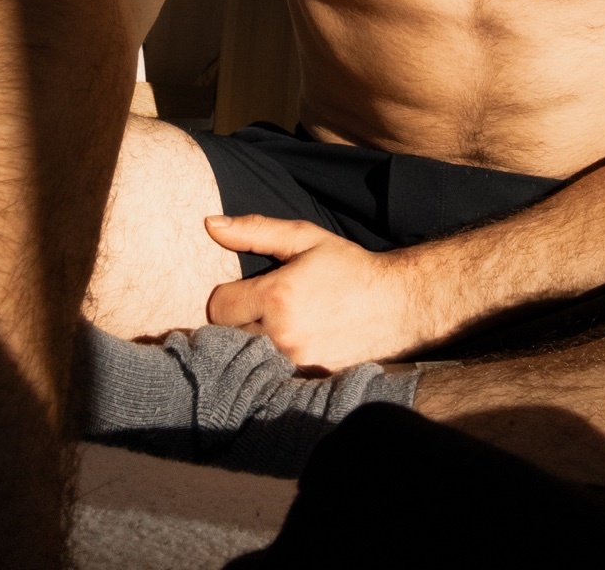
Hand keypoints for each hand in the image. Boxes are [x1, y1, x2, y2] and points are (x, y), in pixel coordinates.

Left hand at [204, 214, 427, 372]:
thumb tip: (209, 223)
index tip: (245, 290)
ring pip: (245, 357)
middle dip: (238, 320)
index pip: (218, 306)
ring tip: (272, 326)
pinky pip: (268, 374)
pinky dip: (270, 362)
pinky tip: (288, 345)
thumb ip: (255, 230)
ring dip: (251, 342)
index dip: (227, 295)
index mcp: (278, 296)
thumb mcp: (304, 238)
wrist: (395, 304)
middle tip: (260, 308)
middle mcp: (282, 334)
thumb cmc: (348, 266)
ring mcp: (295, 362)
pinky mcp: (306, 380)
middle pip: (227, 335)